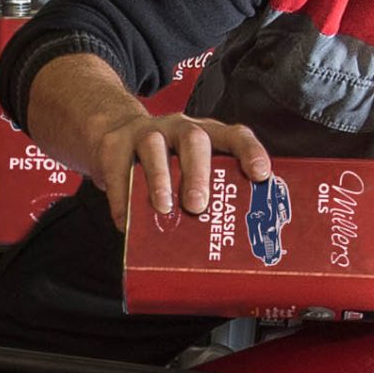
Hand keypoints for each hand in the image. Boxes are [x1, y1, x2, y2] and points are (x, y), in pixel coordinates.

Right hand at [91, 113, 270, 230]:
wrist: (112, 134)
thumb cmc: (165, 161)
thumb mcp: (190, 168)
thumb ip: (206, 193)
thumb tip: (225, 243)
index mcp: (207, 135)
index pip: (235, 135)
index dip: (250, 152)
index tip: (261, 174)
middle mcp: (179, 128)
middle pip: (194, 140)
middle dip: (198, 173)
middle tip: (198, 204)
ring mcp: (146, 133)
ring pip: (154, 148)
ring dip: (160, 180)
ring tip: (163, 208)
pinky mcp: (115, 145)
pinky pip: (119, 169)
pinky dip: (122, 198)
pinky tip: (128, 222)